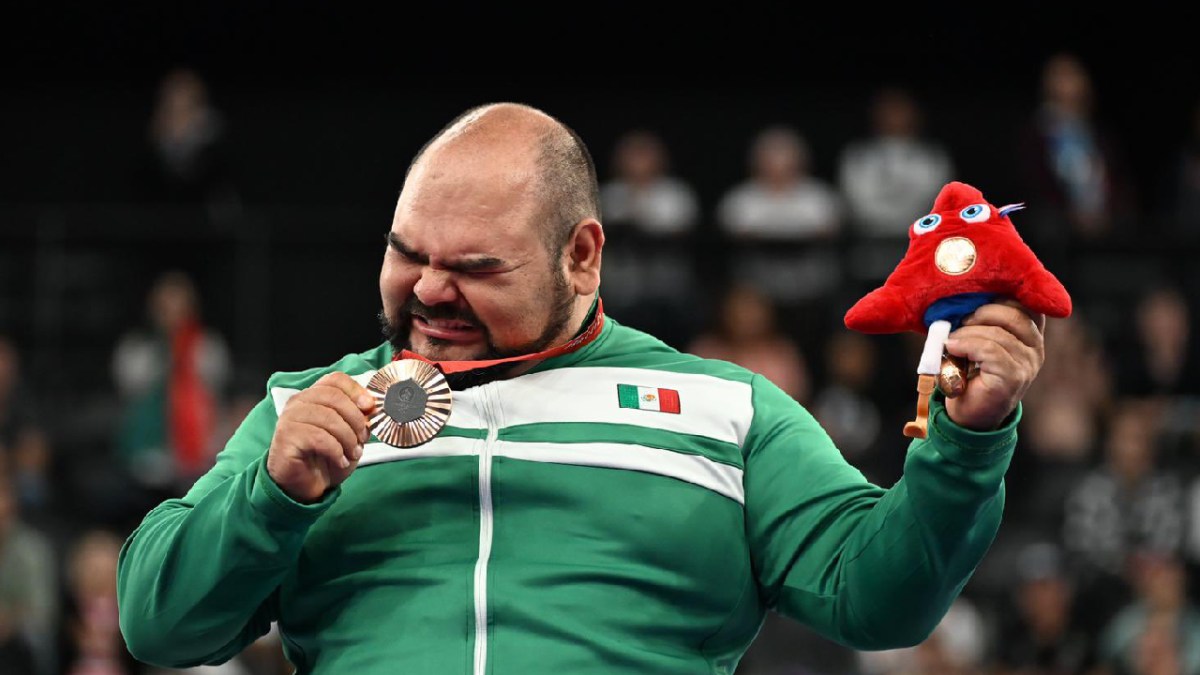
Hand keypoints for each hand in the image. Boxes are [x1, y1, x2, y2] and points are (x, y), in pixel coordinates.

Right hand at [267, 372, 374, 502]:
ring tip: (352, 452)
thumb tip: (370, 407)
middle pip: (334, 397)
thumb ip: (358, 418)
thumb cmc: (326, 459)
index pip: (335, 380)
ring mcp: (289, 419)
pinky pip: (319, 438)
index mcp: (313, 396)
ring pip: (328, 418)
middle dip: (356, 419)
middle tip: (362, 438)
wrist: (306, 486)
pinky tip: (340, 460)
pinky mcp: (286, 438)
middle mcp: (298, 403)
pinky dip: (336, 451)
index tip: (369, 407)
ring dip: (348, 438)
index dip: (356, 391)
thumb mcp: (349, 434)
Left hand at [943, 299, 1045, 430]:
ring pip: (998, 333)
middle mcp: (1035, 347)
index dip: (1001, 295)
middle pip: (1016, 313)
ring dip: (967, 333)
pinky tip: (951, 348)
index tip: (975, 297)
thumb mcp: (977, 340)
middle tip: (960, 321)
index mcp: (1029, 334)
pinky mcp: (1014, 377)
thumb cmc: (969, 372)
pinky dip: (966, 345)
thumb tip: (961, 297)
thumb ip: (980, 321)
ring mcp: (1027, 364)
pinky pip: (990, 351)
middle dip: (982, 312)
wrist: (968, 413)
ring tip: (951, 340)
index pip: (1027, 302)